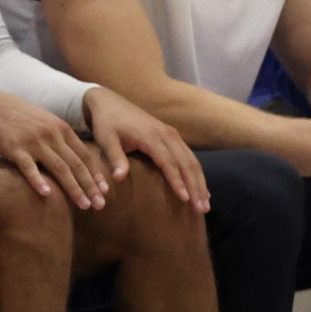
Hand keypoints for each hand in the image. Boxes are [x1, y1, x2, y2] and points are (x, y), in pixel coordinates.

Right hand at [0, 87, 107, 208]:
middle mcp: (51, 135)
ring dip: (73, 188)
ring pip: (59, 168)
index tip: (104, 191)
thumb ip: (58, 136)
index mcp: (61, 128)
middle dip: (90, 186)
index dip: (96, 174)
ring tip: (84, 204)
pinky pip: (29, 167)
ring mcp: (33, 141)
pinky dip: (38, 181)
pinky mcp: (14, 148)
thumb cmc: (16, 116)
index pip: (84, 155)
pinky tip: (47, 194)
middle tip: (100, 205)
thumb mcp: (44, 121)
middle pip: (76, 164)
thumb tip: (72, 156)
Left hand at [83, 87, 209, 211]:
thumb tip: (119, 178)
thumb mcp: (106, 139)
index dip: (177, 181)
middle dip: (195, 187)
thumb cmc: (106, 123)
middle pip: (186, 163)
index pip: (169, 162)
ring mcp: (172, 135)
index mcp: (151, 136)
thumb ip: (115, 157)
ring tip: (204, 204)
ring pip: (192, 161)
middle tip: (201, 209)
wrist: (109, 102)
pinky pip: (189, 157)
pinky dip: (196, 174)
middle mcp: (167, 134)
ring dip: (200, 183)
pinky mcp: (172, 137)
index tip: (185, 199)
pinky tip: (201, 189)